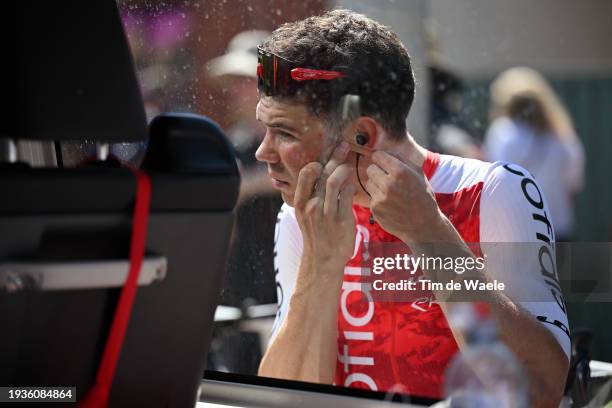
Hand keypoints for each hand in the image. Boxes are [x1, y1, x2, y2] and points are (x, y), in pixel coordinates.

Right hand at [294, 142, 355, 266]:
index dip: (315, 162)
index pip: (305, 174)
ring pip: (334, 181)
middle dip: (334, 156)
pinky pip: (347, 195)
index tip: (324, 156)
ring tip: (348, 166)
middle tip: (344, 145)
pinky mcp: (342, 219)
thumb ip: (309, 195)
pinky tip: (352, 186)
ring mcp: (327, 213)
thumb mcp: (304, 215)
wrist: (323, 260)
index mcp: (300, 203)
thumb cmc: (315, 235)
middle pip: (322, 173)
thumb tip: (318, 174)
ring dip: (344, 169)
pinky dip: (351, 186)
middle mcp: (312, 206)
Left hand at [366, 150, 441, 242]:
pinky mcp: (375, 209)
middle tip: (387, 179)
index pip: (377, 156)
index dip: (380, 159)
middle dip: (377, 172)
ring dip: (376, 186)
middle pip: (370, 169)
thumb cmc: (422, 196)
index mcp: (400, 172)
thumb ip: (400, 159)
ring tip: (391, 193)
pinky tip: (390, 204)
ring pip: (369, 183)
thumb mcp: (418, 173)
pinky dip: (378, 199)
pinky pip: (371, 197)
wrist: (423, 224)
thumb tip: (382, 151)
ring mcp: (380, 197)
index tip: (383, 163)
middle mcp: (389, 184)